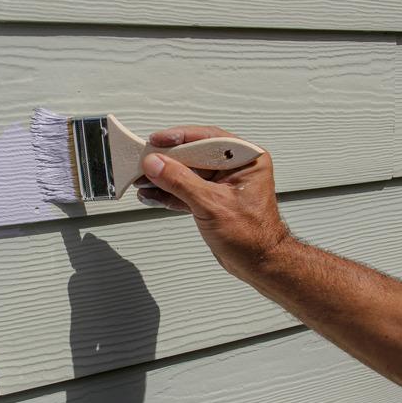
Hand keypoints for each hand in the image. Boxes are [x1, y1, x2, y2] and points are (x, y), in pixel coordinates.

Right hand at [135, 125, 290, 280]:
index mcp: (246, 159)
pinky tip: (153, 194)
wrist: (258, 264)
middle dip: (167, 161)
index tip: (157, 141)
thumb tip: (157, 164)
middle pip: (194, 154)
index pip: (208, 139)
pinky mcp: (212, 199)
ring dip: (164, 178)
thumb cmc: (253, 237)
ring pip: (187, 173)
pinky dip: (169, 193)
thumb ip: (181, 182)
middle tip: (145, 162)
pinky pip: (186, 189)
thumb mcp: (213, 204)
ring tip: (143, 180)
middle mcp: (235, 167)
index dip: (179, 138)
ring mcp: (222, 184)